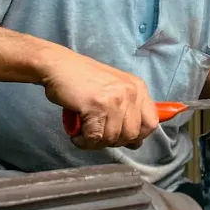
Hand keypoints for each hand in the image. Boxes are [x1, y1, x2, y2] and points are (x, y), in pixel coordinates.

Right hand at [40, 51, 159, 149]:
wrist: (58, 66)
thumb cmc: (83, 79)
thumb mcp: (115, 88)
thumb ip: (128, 109)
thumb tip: (136, 141)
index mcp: (138, 88)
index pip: (151, 122)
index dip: (138, 136)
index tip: (123, 139)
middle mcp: (130, 92)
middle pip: (132, 134)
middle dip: (114, 141)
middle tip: (99, 136)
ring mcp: (114, 99)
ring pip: (112, 138)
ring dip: (96, 143)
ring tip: (85, 135)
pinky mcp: (96, 106)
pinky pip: (94, 137)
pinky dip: (84, 142)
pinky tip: (77, 136)